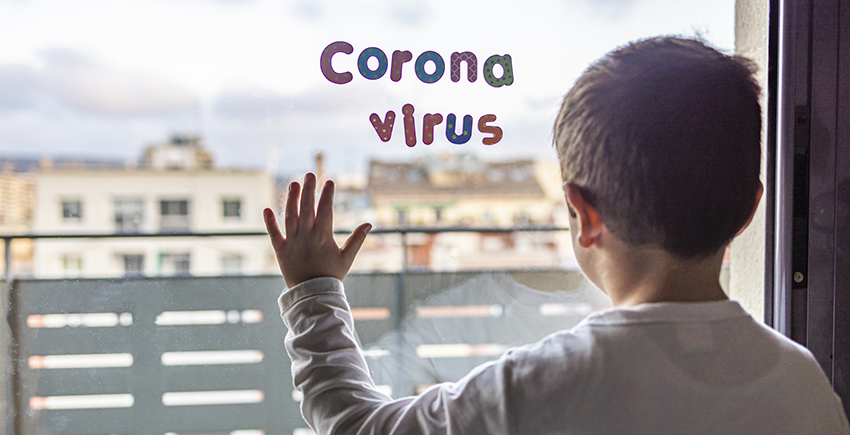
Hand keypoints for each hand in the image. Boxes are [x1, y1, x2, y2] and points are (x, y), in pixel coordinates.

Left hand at [263, 173, 371, 287]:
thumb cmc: (331, 276)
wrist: (312, 295)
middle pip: (307, 208)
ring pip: (290, 216)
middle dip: (309, 190)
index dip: (327, 194)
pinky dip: (270, 222)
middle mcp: (307, 236)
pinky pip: (274, 234)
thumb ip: (357, 239)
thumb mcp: (347, 258)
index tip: (330, 181)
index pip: (325, 210)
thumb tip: (369, 223)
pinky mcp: (280, 250)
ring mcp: (292, 242)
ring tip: (293, 184)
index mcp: (323, 237)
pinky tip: (267, 209)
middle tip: (310, 174)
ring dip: (291, 199)